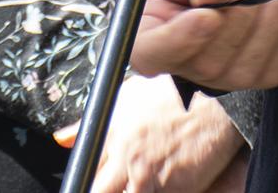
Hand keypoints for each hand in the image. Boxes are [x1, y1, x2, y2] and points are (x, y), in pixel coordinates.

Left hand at [54, 76, 244, 192]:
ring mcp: (153, 180)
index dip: (88, 179)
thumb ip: (90, 124)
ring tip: (141, 179)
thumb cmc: (171, 94)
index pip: (84, 172)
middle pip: (100, 190)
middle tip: (118, 182)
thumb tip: (61, 139)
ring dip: (132, 190)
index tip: (93, 180)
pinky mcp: (179, 191)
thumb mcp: (124, 98)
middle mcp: (128, 163)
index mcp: (111, 140)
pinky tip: (158, 182)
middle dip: (104, 188)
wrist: (216, 100)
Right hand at [129, 0, 277, 90]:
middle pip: (206, 64)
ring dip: (268, 21)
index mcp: (147, 23)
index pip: (149, 54)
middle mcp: (179, 54)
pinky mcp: (253, 66)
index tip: (208, 13)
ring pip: (245, 70)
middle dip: (238, 16)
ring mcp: (217, 67)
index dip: (179, 41)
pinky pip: (277, 65)